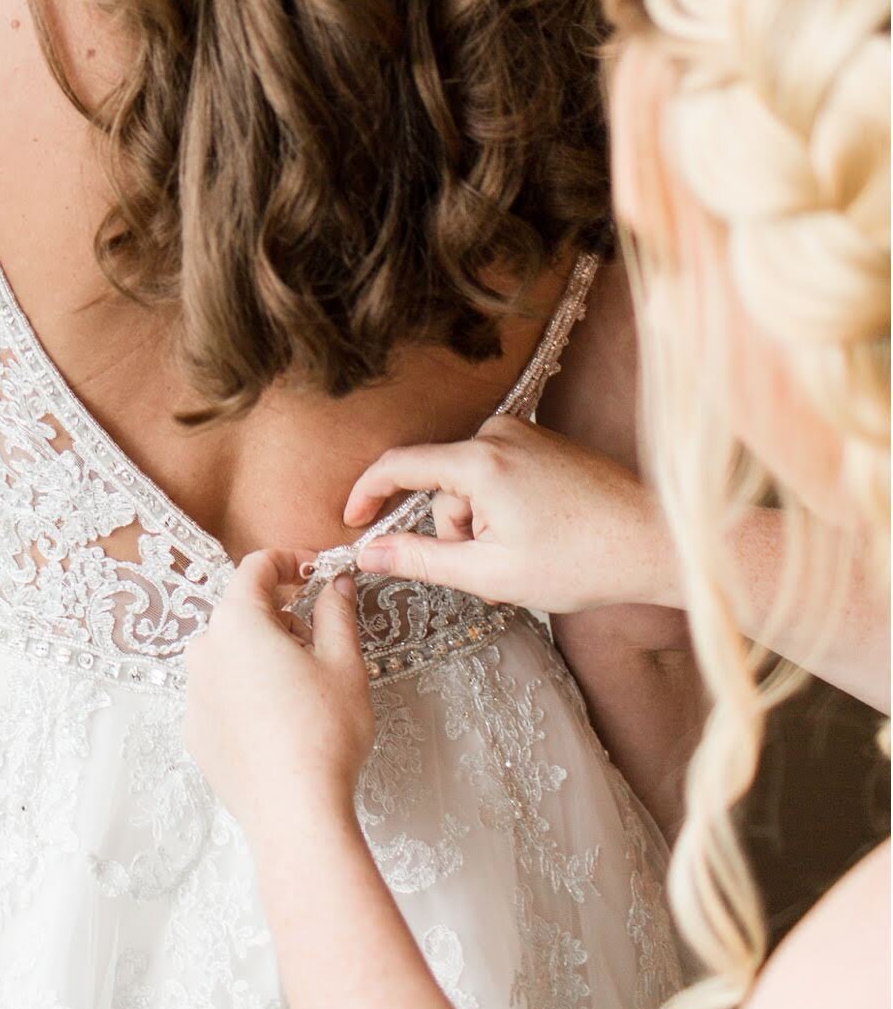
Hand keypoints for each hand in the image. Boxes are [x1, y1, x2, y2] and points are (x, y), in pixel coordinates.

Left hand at [183, 552, 373, 841]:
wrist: (295, 814)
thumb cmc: (323, 734)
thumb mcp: (343, 664)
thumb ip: (336, 612)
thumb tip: (336, 585)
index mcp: (236, 622)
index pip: (256, 567)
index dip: (289, 561)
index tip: (316, 572)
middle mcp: (204, 651)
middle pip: (242, 611)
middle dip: (280, 614)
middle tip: (320, 640)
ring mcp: (193, 694)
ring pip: (230, 654)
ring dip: (262, 655)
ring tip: (303, 687)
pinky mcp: (195, 733)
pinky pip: (221, 694)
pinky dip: (247, 692)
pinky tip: (280, 722)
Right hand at [342, 416, 677, 615]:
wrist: (657, 542)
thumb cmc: (581, 562)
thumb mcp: (491, 574)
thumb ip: (421, 561)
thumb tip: (367, 554)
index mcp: (479, 460)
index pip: (398, 466)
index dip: (366, 495)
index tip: (351, 525)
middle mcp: (498, 433)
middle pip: (441, 488)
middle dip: (455, 535)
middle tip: (494, 575)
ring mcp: (524, 434)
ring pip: (470, 488)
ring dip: (482, 529)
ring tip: (525, 561)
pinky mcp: (542, 442)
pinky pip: (497, 477)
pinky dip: (502, 512)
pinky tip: (538, 540)